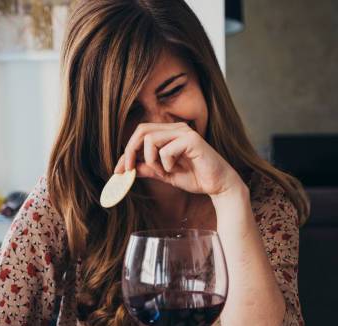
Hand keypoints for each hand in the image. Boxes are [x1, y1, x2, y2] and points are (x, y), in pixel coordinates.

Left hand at [114, 122, 245, 196]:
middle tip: (128, 171)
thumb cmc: (196, 177)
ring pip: (151, 140)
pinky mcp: (191, 140)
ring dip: (151, 160)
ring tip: (164, 171)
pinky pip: (165, 150)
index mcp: (169, 133)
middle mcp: (176, 128)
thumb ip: (149, 168)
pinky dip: (166, 164)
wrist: (218, 185)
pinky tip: (176, 169)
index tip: (119, 171)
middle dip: (130, 152)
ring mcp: (184, 132)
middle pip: (141, 131)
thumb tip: (129, 168)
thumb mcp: (165, 174)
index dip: (126, 152)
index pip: (140, 135)